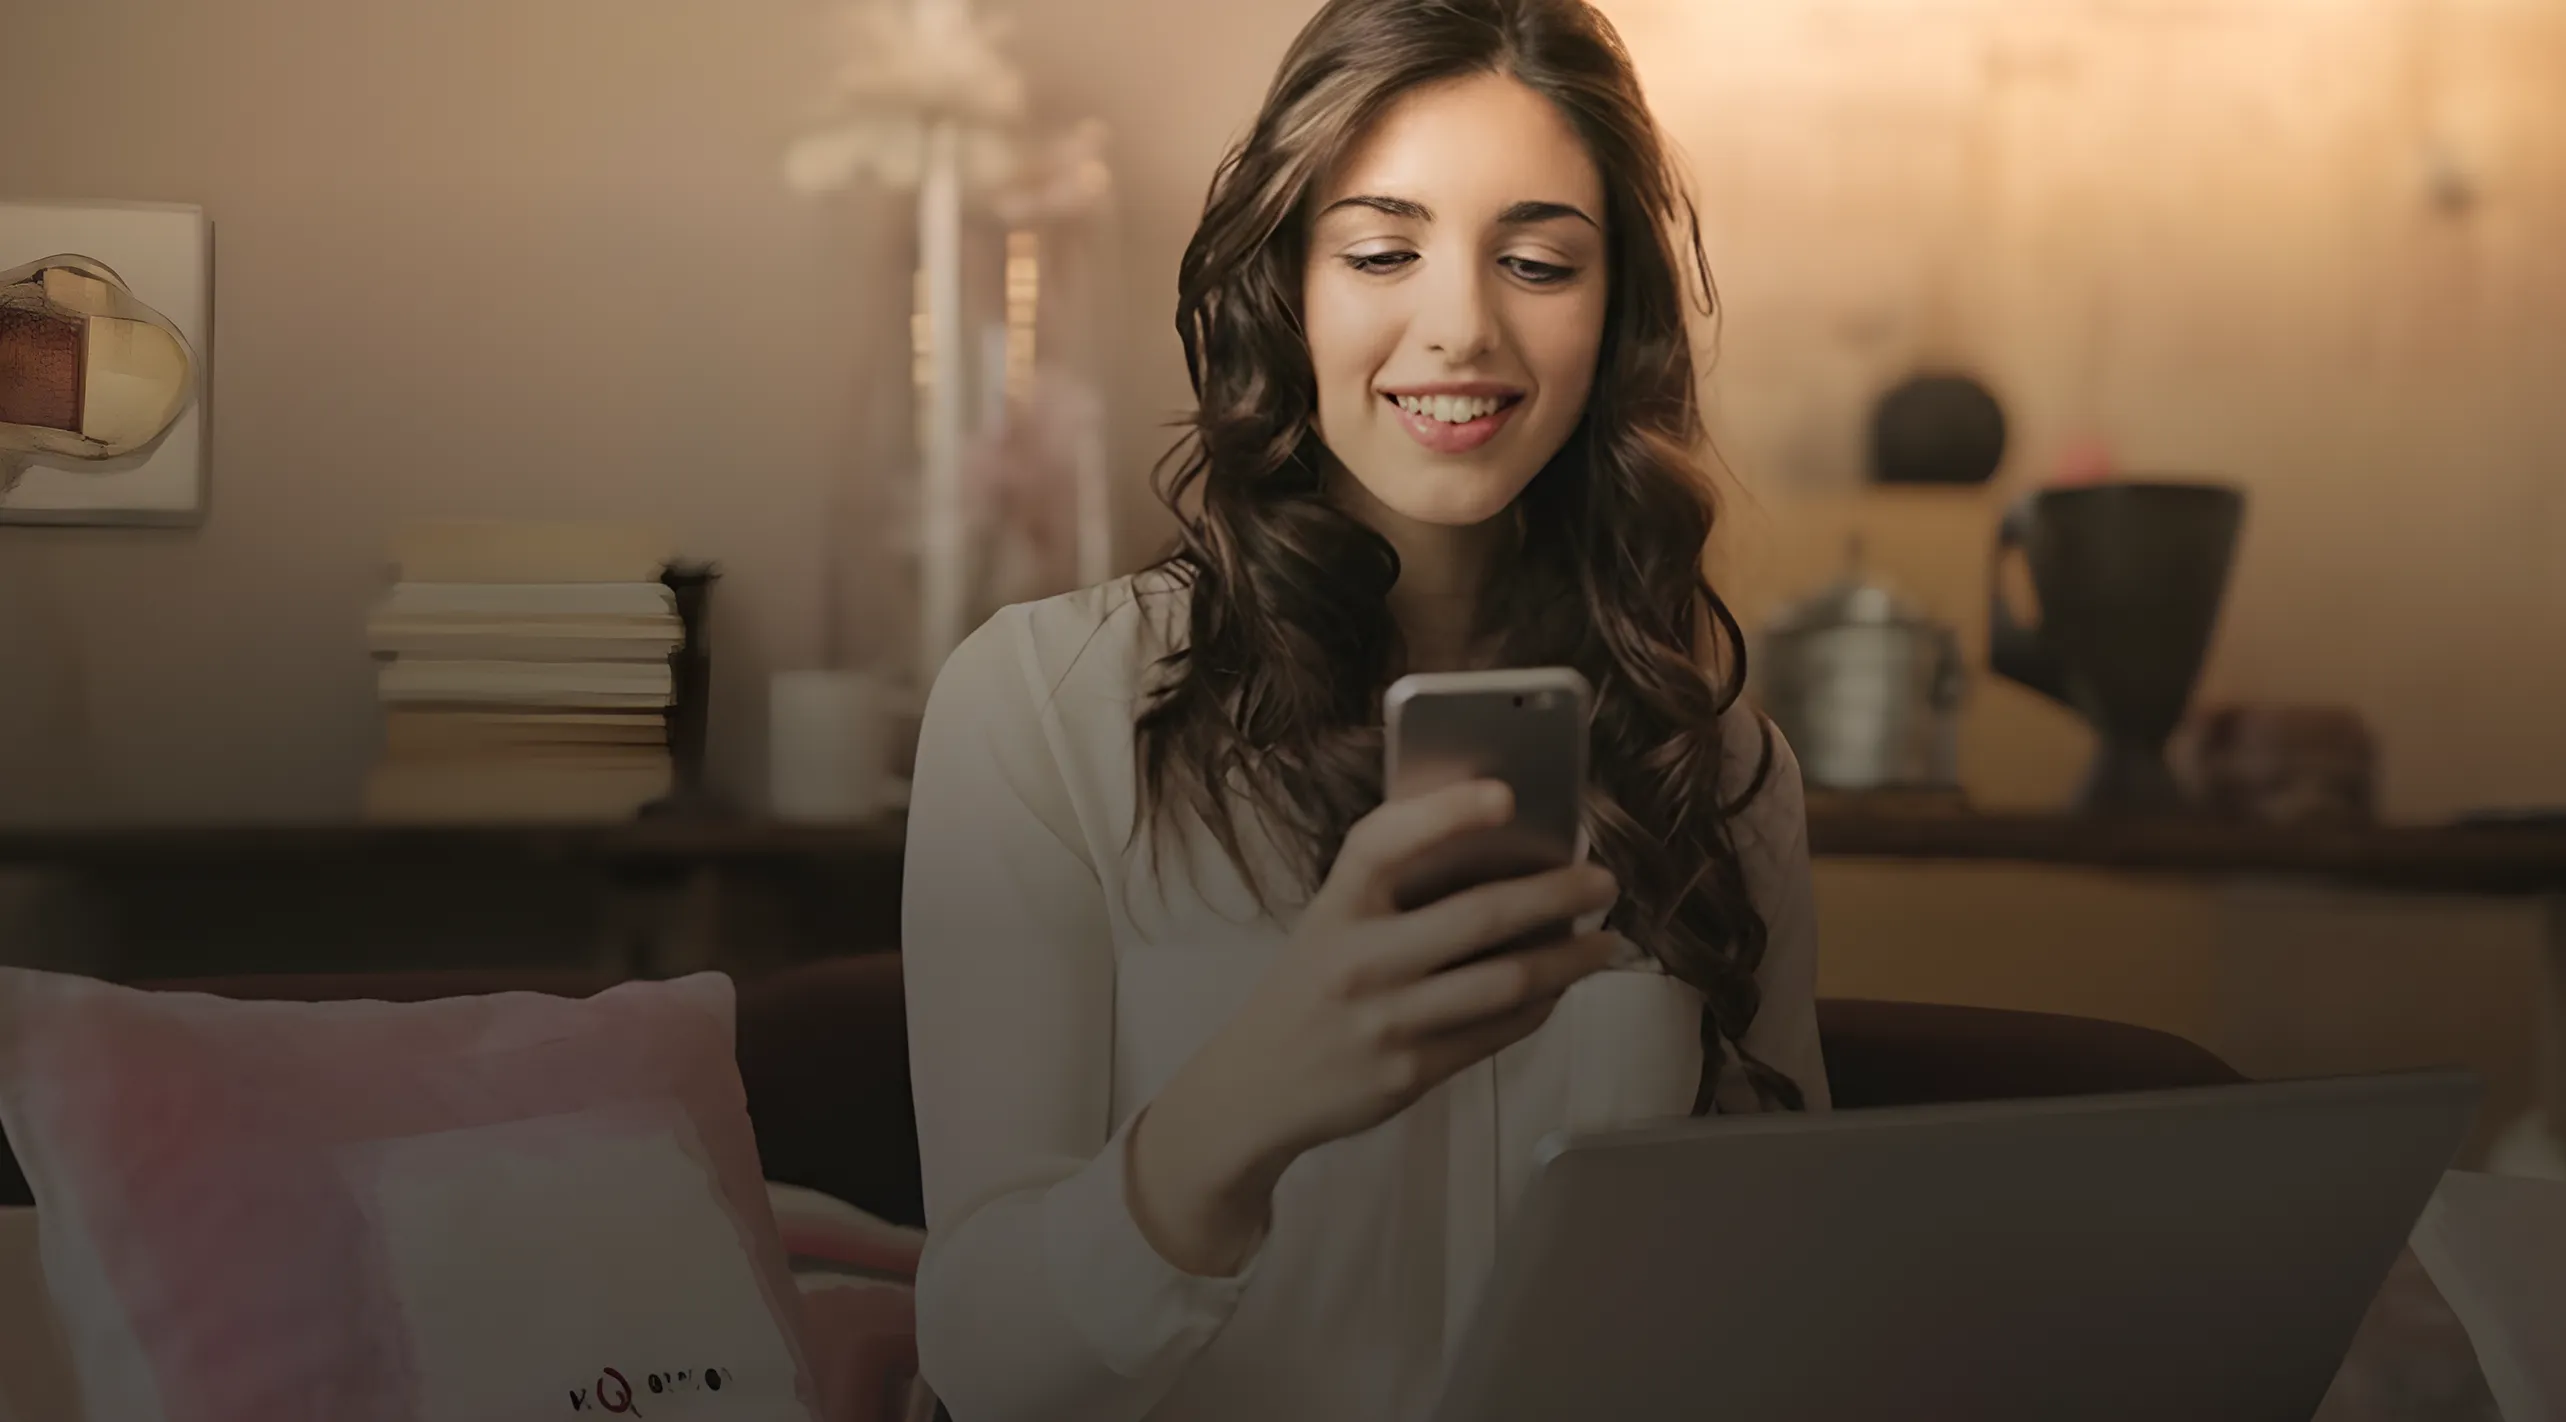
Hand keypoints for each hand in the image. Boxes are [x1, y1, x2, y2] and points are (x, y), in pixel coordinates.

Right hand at [1126, 779, 1622, 1274]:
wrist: (1254, 1089)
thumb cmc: (1309, 989)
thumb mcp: (1329, 927)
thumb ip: (1392, 894)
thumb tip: (1503, 856)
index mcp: (1335, 907)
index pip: (1385, 841)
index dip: (1446, 812)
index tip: (1508, 794)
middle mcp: (1359, 960)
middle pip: (1476, 917)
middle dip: (1556, 894)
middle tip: (1603, 881)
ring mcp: (1386, 1020)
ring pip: (1504, 982)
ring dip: (1568, 959)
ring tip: (1606, 943)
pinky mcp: (1410, 1072)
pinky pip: (1497, 1031)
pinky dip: (1540, 1005)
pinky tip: (1559, 987)